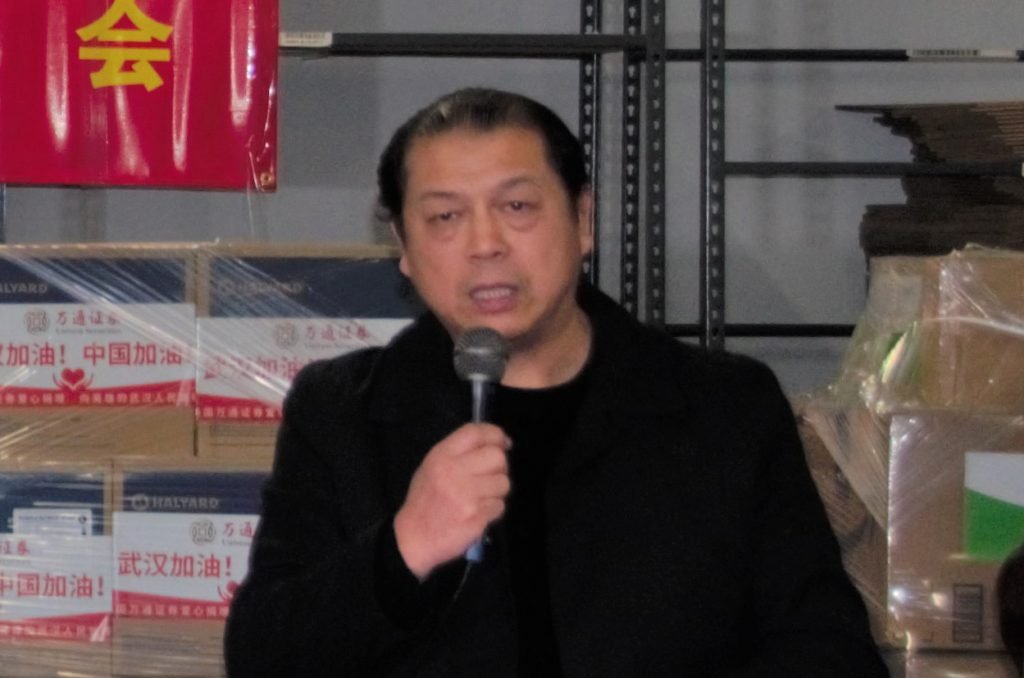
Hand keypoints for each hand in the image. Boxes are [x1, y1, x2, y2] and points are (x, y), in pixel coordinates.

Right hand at [393, 423, 511, 579]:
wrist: (413, 539)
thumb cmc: (424, 501)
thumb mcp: (431, 468)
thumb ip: (458, 453)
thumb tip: (494, 444)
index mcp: (441, 456)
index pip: (475, 433)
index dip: (495, 434)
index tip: (504, 442)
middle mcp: (454, 471)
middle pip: (496, 456)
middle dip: (500, 466)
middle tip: (491, 476)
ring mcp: (467, 495)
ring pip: (503, 482)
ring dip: (497, 491)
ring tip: (481, 498)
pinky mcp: (477, 516)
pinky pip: (499, 506)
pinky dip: (493, 510)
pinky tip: (478, 513)